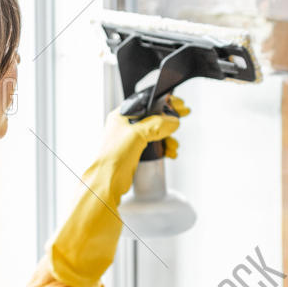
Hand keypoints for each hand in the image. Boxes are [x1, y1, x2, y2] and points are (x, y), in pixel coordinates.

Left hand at [48, 98, 189, 286]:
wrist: (106, 184)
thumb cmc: (113, 158)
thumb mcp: (138, 134)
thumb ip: (157, 124)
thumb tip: (172, 121)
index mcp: (121, 116)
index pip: (146, 103)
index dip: (164, 102)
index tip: (179, 105)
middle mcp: (124, 127)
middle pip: (152, 118)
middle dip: (168, 123)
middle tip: (181, 121)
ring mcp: (128, 142)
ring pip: (155, 134)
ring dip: (167, 139)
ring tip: (173, 147)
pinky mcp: (133, 155)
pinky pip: (153, 147)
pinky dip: (162, 149)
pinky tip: (169, 153)